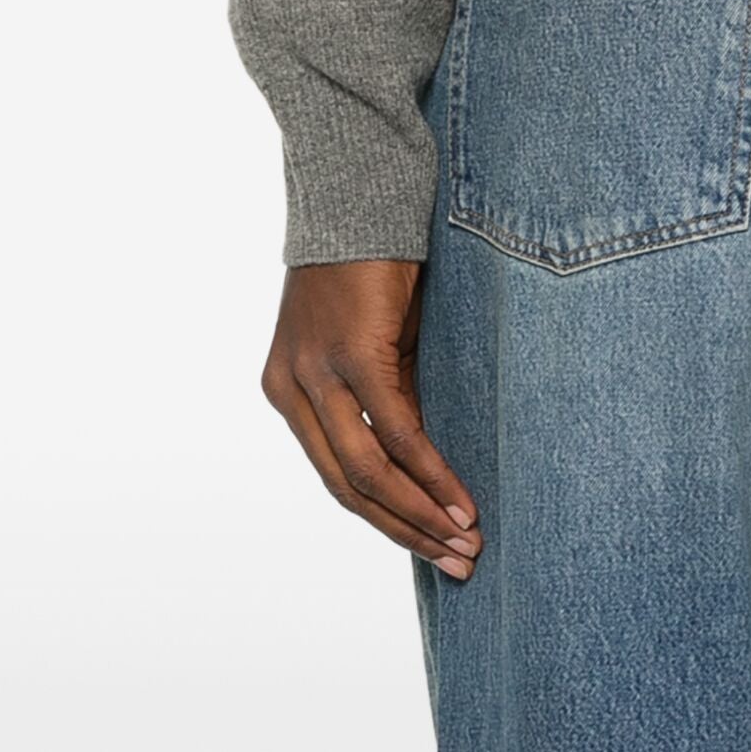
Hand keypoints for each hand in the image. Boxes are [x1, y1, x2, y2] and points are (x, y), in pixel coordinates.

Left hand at [261, 261, 480, 579]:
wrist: (360, 188)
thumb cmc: (374, 260)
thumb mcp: (373, 339)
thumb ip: (386, 395)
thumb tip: (422, 458)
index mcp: (286, 390)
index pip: (335, 476)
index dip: (385, 517)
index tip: (430, 544)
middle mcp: (290, 389)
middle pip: (348, 488)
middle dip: (406, 531)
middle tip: (457, 564)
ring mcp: (316, 374)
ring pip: (367, 472)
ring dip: (420, 514)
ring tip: (465, 542)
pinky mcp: (353, 354)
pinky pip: (396, 431)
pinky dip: (430, 471)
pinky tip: (459, 500)